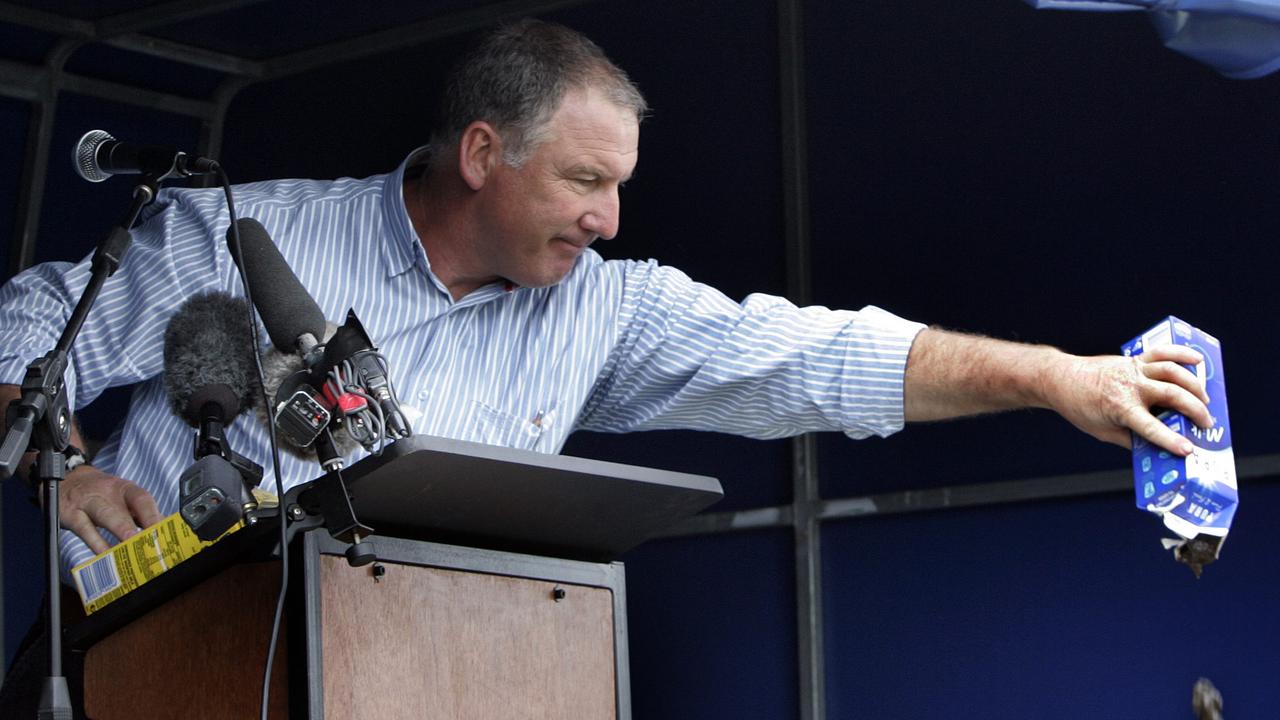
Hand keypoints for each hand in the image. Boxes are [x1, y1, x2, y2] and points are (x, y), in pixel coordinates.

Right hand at [58, 465, 162, 553]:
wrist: (68, 482)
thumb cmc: (102, 495)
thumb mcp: (122, 499)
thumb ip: (142, 515)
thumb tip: (166, 532)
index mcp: (125, 489)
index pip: (143, 499)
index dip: (154, 515)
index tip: (165, 532)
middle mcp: (108, 493)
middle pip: (126, 507)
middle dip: (140, 523)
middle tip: (153, 540)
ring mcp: (88, 503)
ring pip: (105, 515)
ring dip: (120, 529)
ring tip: (133, 545)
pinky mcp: (71, 515)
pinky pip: (84, 529)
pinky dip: (96, 543)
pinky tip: (105, 554)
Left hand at [1044, 344, 1211, 455]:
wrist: (1062, 379)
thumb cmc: (1081, 408)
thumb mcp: (1103, 432)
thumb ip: (1131, 439)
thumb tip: (1157, 449)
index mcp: (1120, 408)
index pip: (1150, 427)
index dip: (1170, 440)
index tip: (1189, 450)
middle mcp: (1130, 386)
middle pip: (1171, 395)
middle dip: (1195, 410)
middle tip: (1207, 425)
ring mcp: (1134, 370)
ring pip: (1172, 372)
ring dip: (1194, 385)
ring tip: (1206, 400)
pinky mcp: (1134, 359)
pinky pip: (1162, 352)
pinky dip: (1181, 353)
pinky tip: (1198, 359)